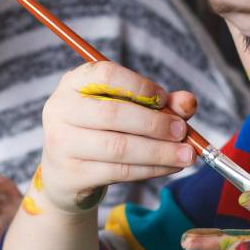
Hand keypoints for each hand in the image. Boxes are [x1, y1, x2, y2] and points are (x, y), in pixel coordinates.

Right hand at [30, 62, 196, 214]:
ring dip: (159, 152)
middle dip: (155, 124)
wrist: (66, 175)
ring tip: (186, 154)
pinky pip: (119, 171)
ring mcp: (61, 143)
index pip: (106, 74)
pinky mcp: (71, 175)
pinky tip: (170, 166)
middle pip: (113, 113)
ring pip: (119, 147)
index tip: (166, 100)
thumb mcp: (126, 109)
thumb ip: (158, 102)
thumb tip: (189, 102)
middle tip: (183, 131)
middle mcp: (60, 109)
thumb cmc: (101, 132)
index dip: (141, 87)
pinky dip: (151, 169)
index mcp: (73, 82)